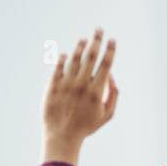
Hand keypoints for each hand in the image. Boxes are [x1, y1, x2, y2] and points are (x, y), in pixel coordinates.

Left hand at [42, 29, 118, 164]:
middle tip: (99, 30)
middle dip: (97, 40)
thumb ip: (113, 95)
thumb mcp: (107, 115)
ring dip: (80, 46)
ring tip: (84, 39)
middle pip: (91, 56)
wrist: (62, 135)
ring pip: (75, 58)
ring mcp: (66, 84)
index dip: (110, 50)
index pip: (106, 64)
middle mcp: (82, 84)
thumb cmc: (86, 126)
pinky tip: (67, 54)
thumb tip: (111, 77)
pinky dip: (63, 58)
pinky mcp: (53, 85)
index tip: (112, 40)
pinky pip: (59, 67)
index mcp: (96, 91)